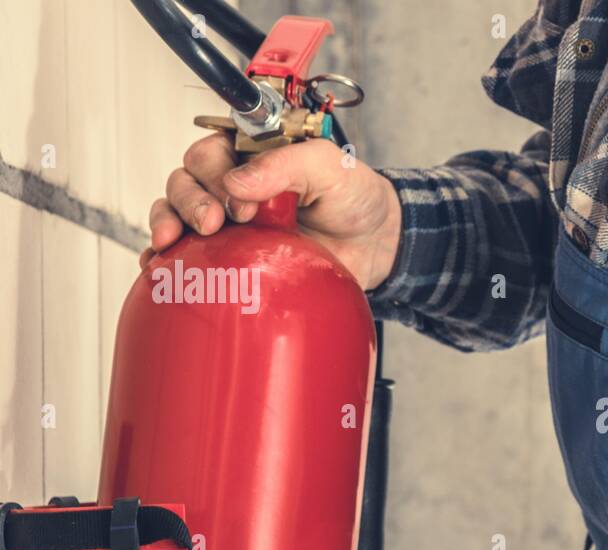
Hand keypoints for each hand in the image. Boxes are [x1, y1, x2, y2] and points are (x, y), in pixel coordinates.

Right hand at [141, 133, 402, 290]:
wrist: (374, 243)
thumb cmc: (354, 198)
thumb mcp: (329, 166)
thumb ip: (286, 164)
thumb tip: (236, 183)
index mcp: (250, 152)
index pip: (209, 151)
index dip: (213, 172)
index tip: (238, 199)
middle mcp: (231, 182)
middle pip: (185, 180)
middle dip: (189, 200)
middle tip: (214, 223)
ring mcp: (228, 220)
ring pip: (176, 211)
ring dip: (169, 222)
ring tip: (177, 242)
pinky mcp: (231, 253)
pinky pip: (186, 253)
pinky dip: (166, 258)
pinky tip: (160, 266)